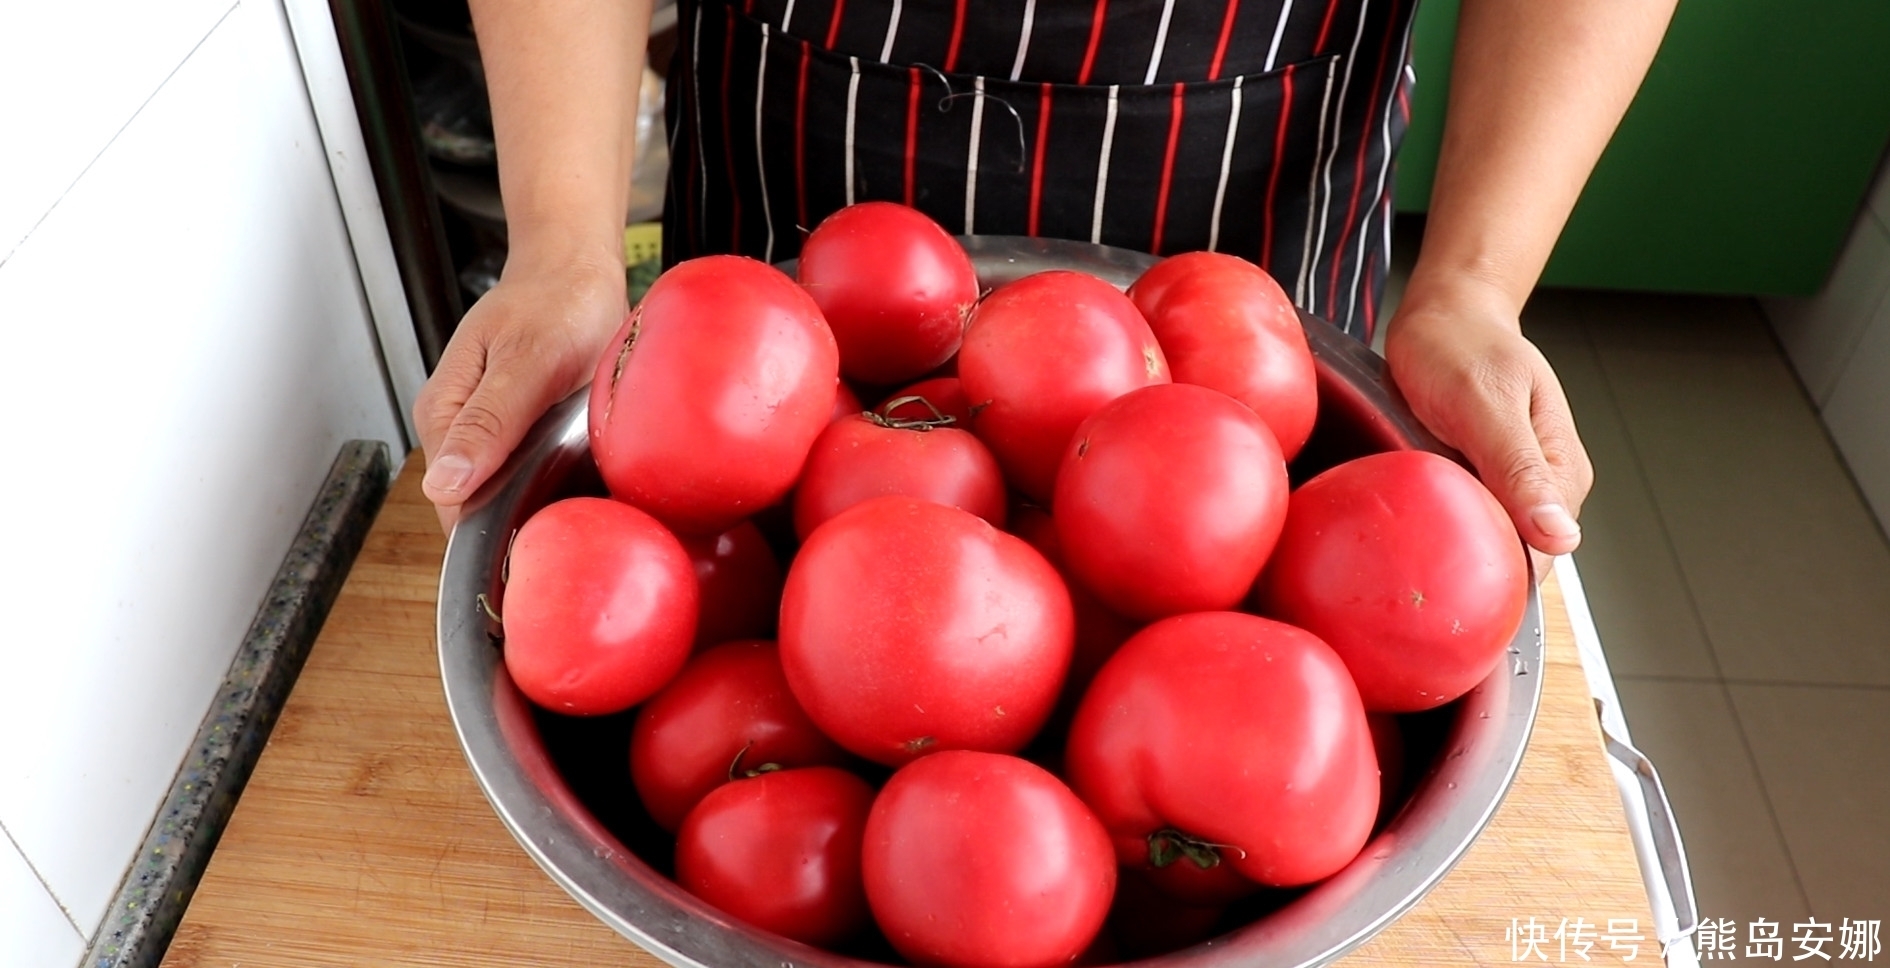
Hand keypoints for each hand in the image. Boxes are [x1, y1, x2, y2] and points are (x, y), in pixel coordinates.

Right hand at [415, 256, 627, 531]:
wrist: (575, 272)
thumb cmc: (554, 304)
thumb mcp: (527, 359)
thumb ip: (487, 422)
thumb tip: (444, 485)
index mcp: (442, 414)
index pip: (452, 504)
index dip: (494, 529)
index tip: (541, 536)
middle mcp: (456, 429)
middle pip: (478, 504)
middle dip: (522, 516)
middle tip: (574, 507)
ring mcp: (485, 432)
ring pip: (504, 493)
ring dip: (540, 500)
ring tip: (581, 488)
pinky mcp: (513, 431)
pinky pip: (526, 475)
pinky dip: (554, 480)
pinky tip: (581, 474)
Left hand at [1383, 280, 1592, 579]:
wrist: (1445, 312)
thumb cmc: (1463, 345)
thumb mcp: (1485, 403)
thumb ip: (1519, 468)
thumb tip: (1558, 537)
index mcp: (1560, 472)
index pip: (1539, 556)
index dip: (1494, 569)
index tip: (1449, 563)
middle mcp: (1542, 484)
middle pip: (1510, 552)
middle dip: (1467, 553)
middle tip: (1420, 529)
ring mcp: (1509, 482)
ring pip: (1483, 535)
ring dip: (1449, 533)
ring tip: (1416, 509)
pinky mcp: (1479, 477)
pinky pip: (1462, 513)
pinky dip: (1437, 512)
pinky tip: (1415, 500)